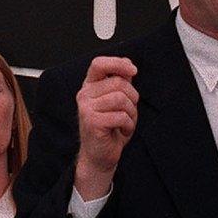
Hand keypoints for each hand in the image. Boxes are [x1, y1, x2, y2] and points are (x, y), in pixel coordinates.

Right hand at [74, 56, 137, 199]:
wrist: (100, 155)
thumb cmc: (110, 127)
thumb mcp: (118, 101)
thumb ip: (121, 83)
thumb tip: (129, 66)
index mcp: (90, 86)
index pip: (99, 64)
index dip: (117, 63)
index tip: (133, 71)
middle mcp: (85, 94)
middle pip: (119, 83)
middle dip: (132, 98)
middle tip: (129, 112)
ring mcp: (86, 108)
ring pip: (121, 99)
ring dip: (131, 113)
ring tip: (125, 122)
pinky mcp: (92, 122)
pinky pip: (121, 116)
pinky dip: (128, 125)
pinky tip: (122, 131)